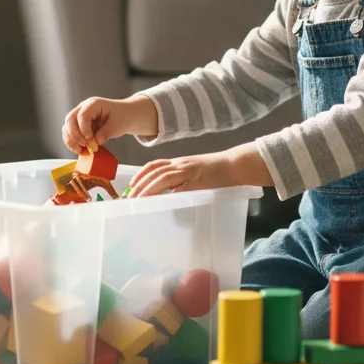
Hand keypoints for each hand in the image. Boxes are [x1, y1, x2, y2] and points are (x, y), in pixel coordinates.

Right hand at [62, 96, 157, 155]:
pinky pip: (71, 134)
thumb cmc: (122, 117)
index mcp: (93, 104)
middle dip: (74, 135)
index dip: (83, 128)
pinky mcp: (79, 126)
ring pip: (67, 128)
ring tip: (81, 151)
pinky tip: (82, 151)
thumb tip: (96, 142)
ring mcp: (79, 117)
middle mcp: (83, 108)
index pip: (82, 115)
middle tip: (84, 146)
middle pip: (70, 120)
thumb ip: (106, 132)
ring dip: (71, 141)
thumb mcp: (118, 125)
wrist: (125, 115)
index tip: (89, 140)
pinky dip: (74, 143)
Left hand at [128, 143, 273, 197]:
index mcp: (179, 163)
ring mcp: (188, 170)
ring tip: (138, 199)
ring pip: (162, 177)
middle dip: (139, 184)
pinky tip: (160, 200)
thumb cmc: (217, 171)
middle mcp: (180, 164)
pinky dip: (167, 192)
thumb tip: (170, 194)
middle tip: (129, 197)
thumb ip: (182, 181)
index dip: (140, 174)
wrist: (234, 165)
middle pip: (154, 171)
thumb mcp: (195, 173)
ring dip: (147, 189)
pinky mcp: (197, 179)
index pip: (154, 165)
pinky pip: (179, 185)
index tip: (131, 184)